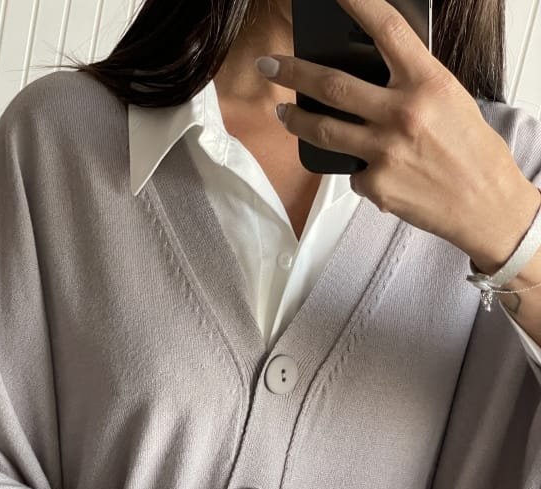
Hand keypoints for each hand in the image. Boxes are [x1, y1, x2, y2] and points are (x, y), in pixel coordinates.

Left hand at [256, 0, 539, 270]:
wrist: (484, 203)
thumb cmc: (470, 150)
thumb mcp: (448, 100)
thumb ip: (409, 85)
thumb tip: (369, 76)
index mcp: (427, 82)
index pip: (387, 29)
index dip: (357, 4)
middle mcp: (402, 113)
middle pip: (332, 85)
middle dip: (292, 73)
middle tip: (269, 66)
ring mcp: (385, 151)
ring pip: (324, 130)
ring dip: (297, 120)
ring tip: (284, 114)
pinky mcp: (376, 185)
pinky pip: (351, 171)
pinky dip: (357, 169)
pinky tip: (376, 171)